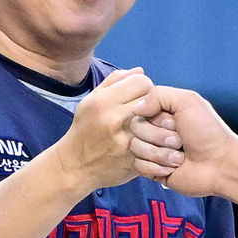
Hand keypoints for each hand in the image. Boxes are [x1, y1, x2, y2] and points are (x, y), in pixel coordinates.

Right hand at [56, 67, 164, 190]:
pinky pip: (158, 146)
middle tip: (149, 110)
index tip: (140, 95)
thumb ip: (114, 82)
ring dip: (161, 123)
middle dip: (154, 103)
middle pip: (153, 99)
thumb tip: (139, 71)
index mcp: (104, 102)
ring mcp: (127, 141)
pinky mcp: (135, 159)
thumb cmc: (85, 129)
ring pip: (160, 123)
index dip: (144, 86)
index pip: (142, 82)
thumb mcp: (91, 100)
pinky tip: (153, 142)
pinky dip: (160, 143)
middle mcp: (116, 120)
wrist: (76, 166)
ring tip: (155, 125)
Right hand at [130, 85, 235, 196]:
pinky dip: (157, 167)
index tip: (174, 121)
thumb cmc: (208, 132)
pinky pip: (139, 166)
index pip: (139, 109)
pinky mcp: (153, 170)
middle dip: (159, 136)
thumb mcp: (187, 101)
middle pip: (135, 128)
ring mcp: (154, 150)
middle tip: (180, 141)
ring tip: (180, 156)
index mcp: (163, 112)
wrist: (220, 165)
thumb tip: (136, 108)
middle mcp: (156, 130)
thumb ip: (158, 94)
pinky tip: (174, 168)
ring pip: (136, 147)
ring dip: (160, 153)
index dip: (155, 117)